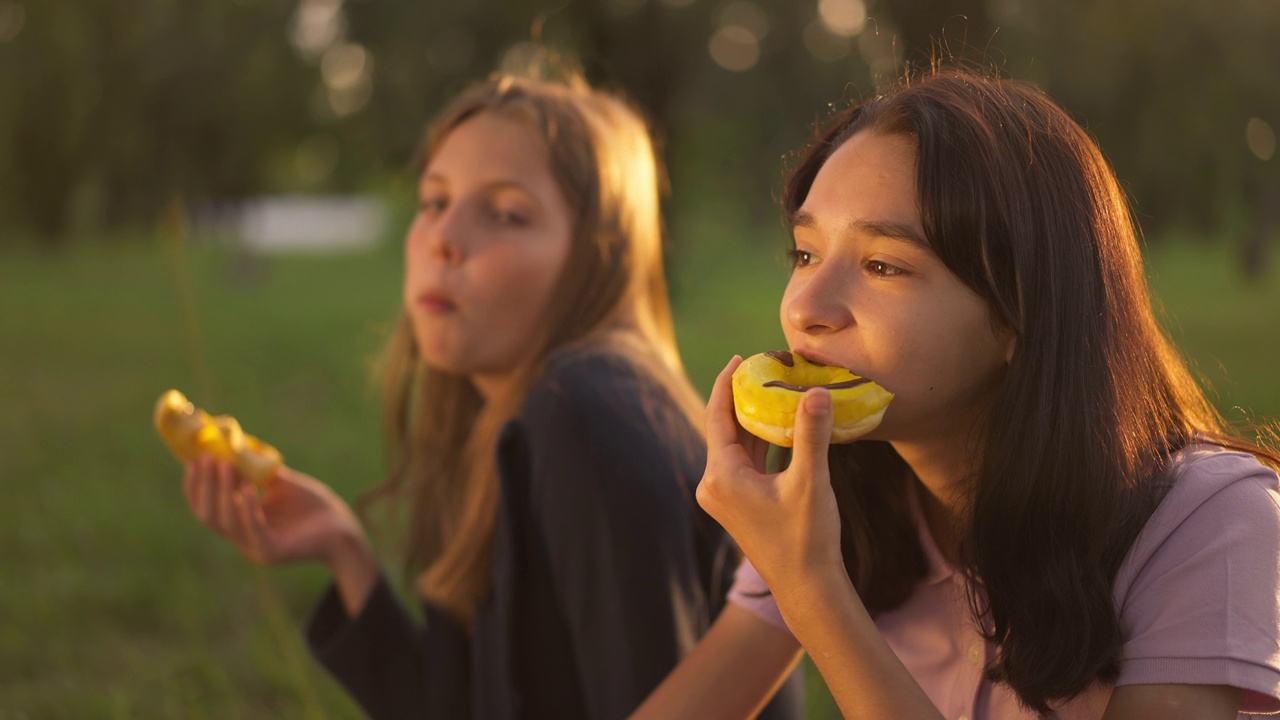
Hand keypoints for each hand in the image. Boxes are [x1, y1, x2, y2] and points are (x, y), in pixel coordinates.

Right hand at [182, 454, 368, 568]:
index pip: (205, 507)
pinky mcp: (273, 552)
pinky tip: (249, 489)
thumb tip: (235, 443)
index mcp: (240, 522)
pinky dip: (248, 508)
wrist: (343, 528)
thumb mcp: (280, 484)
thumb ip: (257, 470)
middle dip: (205, 486)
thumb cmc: (313, 507)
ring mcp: (255, 547)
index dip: (195, 486)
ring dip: (223, 492)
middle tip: (206, 459)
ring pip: (227, 522)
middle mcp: (242, 538)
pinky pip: (253, 529)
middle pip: (209, 515)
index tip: (193, 460)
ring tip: (225, 467)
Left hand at [695, 356, 845, 600]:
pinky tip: (782, 423)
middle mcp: (714, 485)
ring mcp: (725, 496)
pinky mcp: (739, 504)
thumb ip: (811, 434)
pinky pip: (746, 462)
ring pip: (737, 445)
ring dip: (754, 419)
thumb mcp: (811, 481)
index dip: (727, 383)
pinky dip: (761, 442)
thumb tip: (816, 391)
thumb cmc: (807, 538)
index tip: (741, 357)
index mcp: (721, 477)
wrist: (807, 587)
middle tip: (765, 367)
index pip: (717, 416)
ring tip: (775, 388)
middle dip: (744, 398)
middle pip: (725, 428)